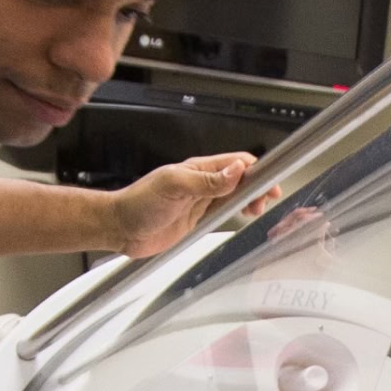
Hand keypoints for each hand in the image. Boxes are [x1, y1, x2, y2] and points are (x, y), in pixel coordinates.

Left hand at [111, 152, 272, 256]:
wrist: (120, 227)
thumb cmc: (139, 202)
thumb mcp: (175, 187)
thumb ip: (208, 181)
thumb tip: (237, 171)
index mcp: (198, 168)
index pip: (236, 163)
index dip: (257, 170)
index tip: (270, 182)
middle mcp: (202, 183)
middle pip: (241, 179)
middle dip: (258, 187)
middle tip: (266, 201)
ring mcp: (200, 201)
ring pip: (235, 195)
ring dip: (250, 200)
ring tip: (256, 210)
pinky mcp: (197, 219)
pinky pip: (223, 212)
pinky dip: (237, 213)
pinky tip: (242, 217)